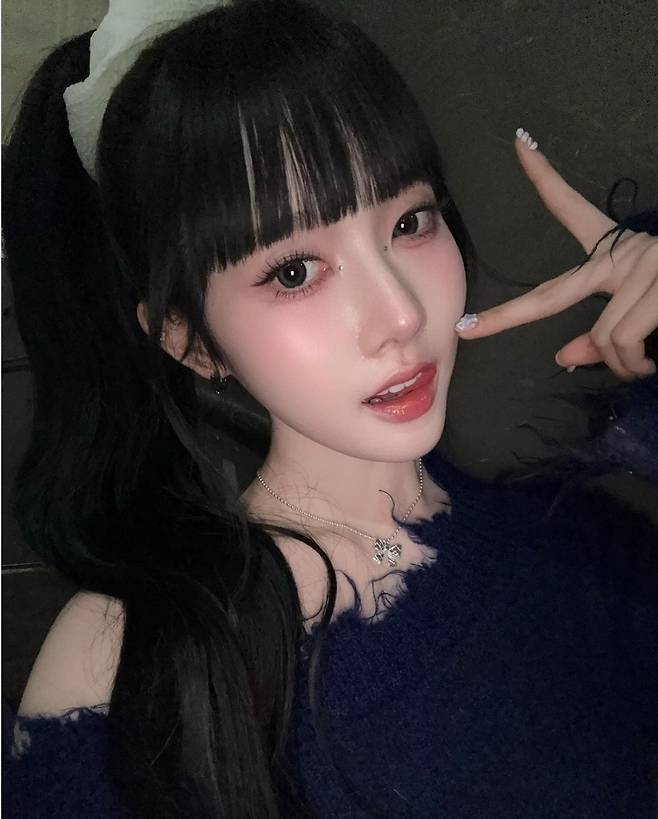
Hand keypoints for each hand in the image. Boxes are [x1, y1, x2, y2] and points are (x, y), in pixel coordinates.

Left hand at [454, 130, 657, 380]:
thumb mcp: (645, 312)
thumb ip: (606, 335)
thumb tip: (563, 356)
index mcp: (620, 251)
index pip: (573, 209)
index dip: (544, 179)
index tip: (519, 142)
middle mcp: (627, 251)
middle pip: (551, 293)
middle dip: (505, 316)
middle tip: (467, 331)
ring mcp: (645, 265)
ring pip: (604, 335)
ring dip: (622, 364)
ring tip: (643, 368)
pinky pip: (626, 340)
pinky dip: (635, 364)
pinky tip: (653, 364)